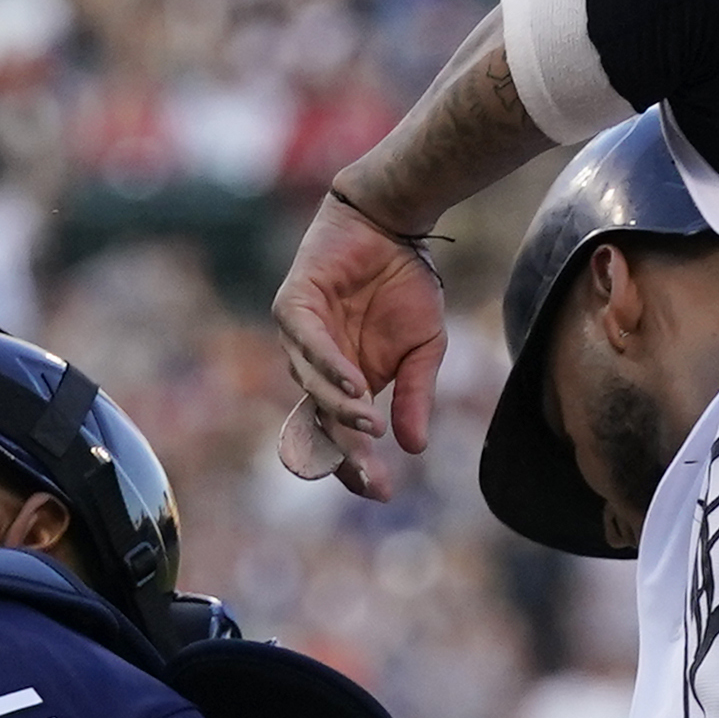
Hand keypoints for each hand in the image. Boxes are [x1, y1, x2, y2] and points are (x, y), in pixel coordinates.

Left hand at [270, 188, 449, 503]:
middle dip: (344, 454)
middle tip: (369, 478)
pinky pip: (307, 345)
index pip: (342, 438)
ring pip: (311, 387)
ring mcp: (301, 340)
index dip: (358, 466)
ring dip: (340, 409)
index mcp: (346, 386)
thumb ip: (415, 395)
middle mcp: (317, 370)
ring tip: (369, 424)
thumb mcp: (425, 350)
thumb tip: (415, 448)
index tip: (382, 492)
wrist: (395, 225)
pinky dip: (331, 368)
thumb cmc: (405, 285)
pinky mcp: (293, 307)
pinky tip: (355, 386)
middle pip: (320, 423)